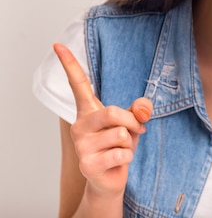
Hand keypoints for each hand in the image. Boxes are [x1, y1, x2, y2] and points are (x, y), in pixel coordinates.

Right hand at [53, 43, 152, 198]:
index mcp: (88, 110)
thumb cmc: (119, 145)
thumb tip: (143, 110)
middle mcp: (79, 125)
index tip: (58, 44)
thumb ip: (140, 109)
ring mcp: (81, 145)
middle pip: (113, 112)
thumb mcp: (133, 122)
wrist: (110, 178)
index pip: (78, 83)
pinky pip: (121, 153)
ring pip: (121, 134)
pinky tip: (117, 162)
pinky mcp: (87, 164)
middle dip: (132, 122)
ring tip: (120, 149)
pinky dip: (128, 157)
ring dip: (130, 142)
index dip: (69, 64)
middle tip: (135, 131)